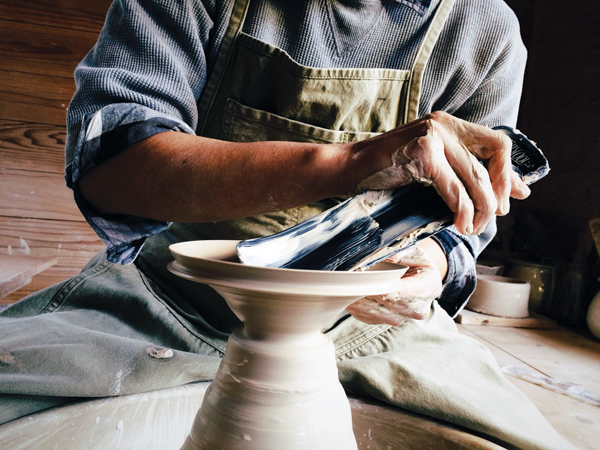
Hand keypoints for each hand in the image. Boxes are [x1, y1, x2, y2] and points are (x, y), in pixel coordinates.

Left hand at [345, 244, 442, 325]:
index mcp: (426, 288)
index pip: (401, 291)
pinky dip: (357, 308)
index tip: (363, 278)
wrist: (424, 279)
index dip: (380, 285)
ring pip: (375, 313)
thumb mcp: (416, 252)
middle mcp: (416, 309)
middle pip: (385, 303)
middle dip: (366, 291)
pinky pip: (369, 317)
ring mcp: (402, 318)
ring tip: (343, 290)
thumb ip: (401, 253)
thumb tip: (385, 258)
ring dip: (358, 302)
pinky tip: (347, 297)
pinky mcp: (388, 321)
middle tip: (347, 281)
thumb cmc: (419, 263)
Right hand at [349, 111, 530, 235]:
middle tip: (494, 215)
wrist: (348, 168)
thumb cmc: (383, 171)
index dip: (509, 171)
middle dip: (499, 191)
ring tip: (473, 227)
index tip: (517, 194)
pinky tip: (459, 224)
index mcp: (448, 124)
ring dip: (480, 209)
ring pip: (475, 178)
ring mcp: (433, 137)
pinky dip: (461, 211)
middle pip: (493, 157)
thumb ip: (457, 170)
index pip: (495, 142)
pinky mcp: (423, 155)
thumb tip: (494, 193)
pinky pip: (454, 190)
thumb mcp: (426, 163)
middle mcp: (444, 125)